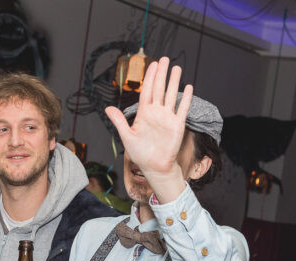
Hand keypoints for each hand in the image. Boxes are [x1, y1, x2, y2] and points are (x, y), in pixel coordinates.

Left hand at [105, 57, 192, 201]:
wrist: (154, 167)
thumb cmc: (140, 154)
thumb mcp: (127, 137)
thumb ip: (119, 121)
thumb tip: (108, 108)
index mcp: (144, 114)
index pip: (147, 91)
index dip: (149, 77)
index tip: (152, 64)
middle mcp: (156, 113)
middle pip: (159, 89)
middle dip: (161, 74)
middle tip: (164, 59)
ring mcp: (167, 118)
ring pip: (172, 95)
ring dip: (174, 82)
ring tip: (176, 68)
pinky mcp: (177, 125)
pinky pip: (182, 109)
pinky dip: (186, 99)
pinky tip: (188, 87)